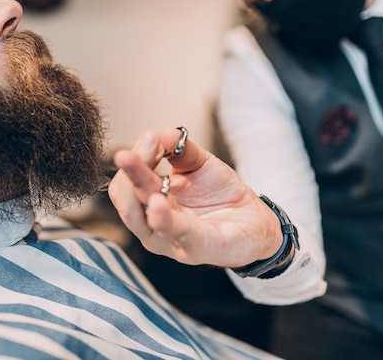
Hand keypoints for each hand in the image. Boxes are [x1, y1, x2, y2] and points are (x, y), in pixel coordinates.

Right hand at [108, 128, 283, 267]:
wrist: (256, 220)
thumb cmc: (222, 196)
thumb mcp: (201, 164)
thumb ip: (182, 150)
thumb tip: (166, 134)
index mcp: (150, 204)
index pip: (126, 184)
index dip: (134, 160)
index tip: (149, 137)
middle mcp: (153, 226)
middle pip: (127, 200)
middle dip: (132, 169)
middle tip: (148, 140)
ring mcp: (171, 241)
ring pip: (143, 219)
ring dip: (139, 188)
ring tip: (137, 162)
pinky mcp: (197, 249)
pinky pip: (177, 233)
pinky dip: (164, 219)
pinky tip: (158, 202)